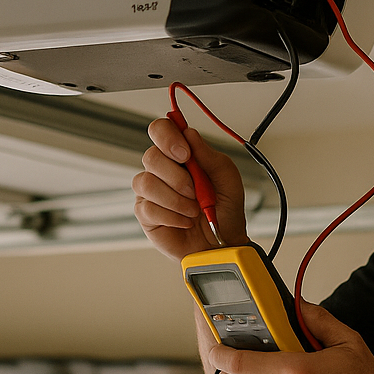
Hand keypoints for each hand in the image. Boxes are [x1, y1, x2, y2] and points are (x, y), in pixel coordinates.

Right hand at [132, 116, 248, 259]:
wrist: (223, 244)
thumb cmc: (224, 210)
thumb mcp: (228, 179)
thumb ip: (209, 156)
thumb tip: (189, 134)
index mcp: (181, 155)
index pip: (161, 130)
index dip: (168, 137)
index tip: (185, 154)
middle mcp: (162, 170)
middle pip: (151, 156)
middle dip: (176, 176)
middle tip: (195, 191)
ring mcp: (151, 192)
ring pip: (146, 182)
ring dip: (176, 199)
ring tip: (194, 210)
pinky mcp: (145, 214)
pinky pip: (148, 208)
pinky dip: (173, 216)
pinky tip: (185, 221)